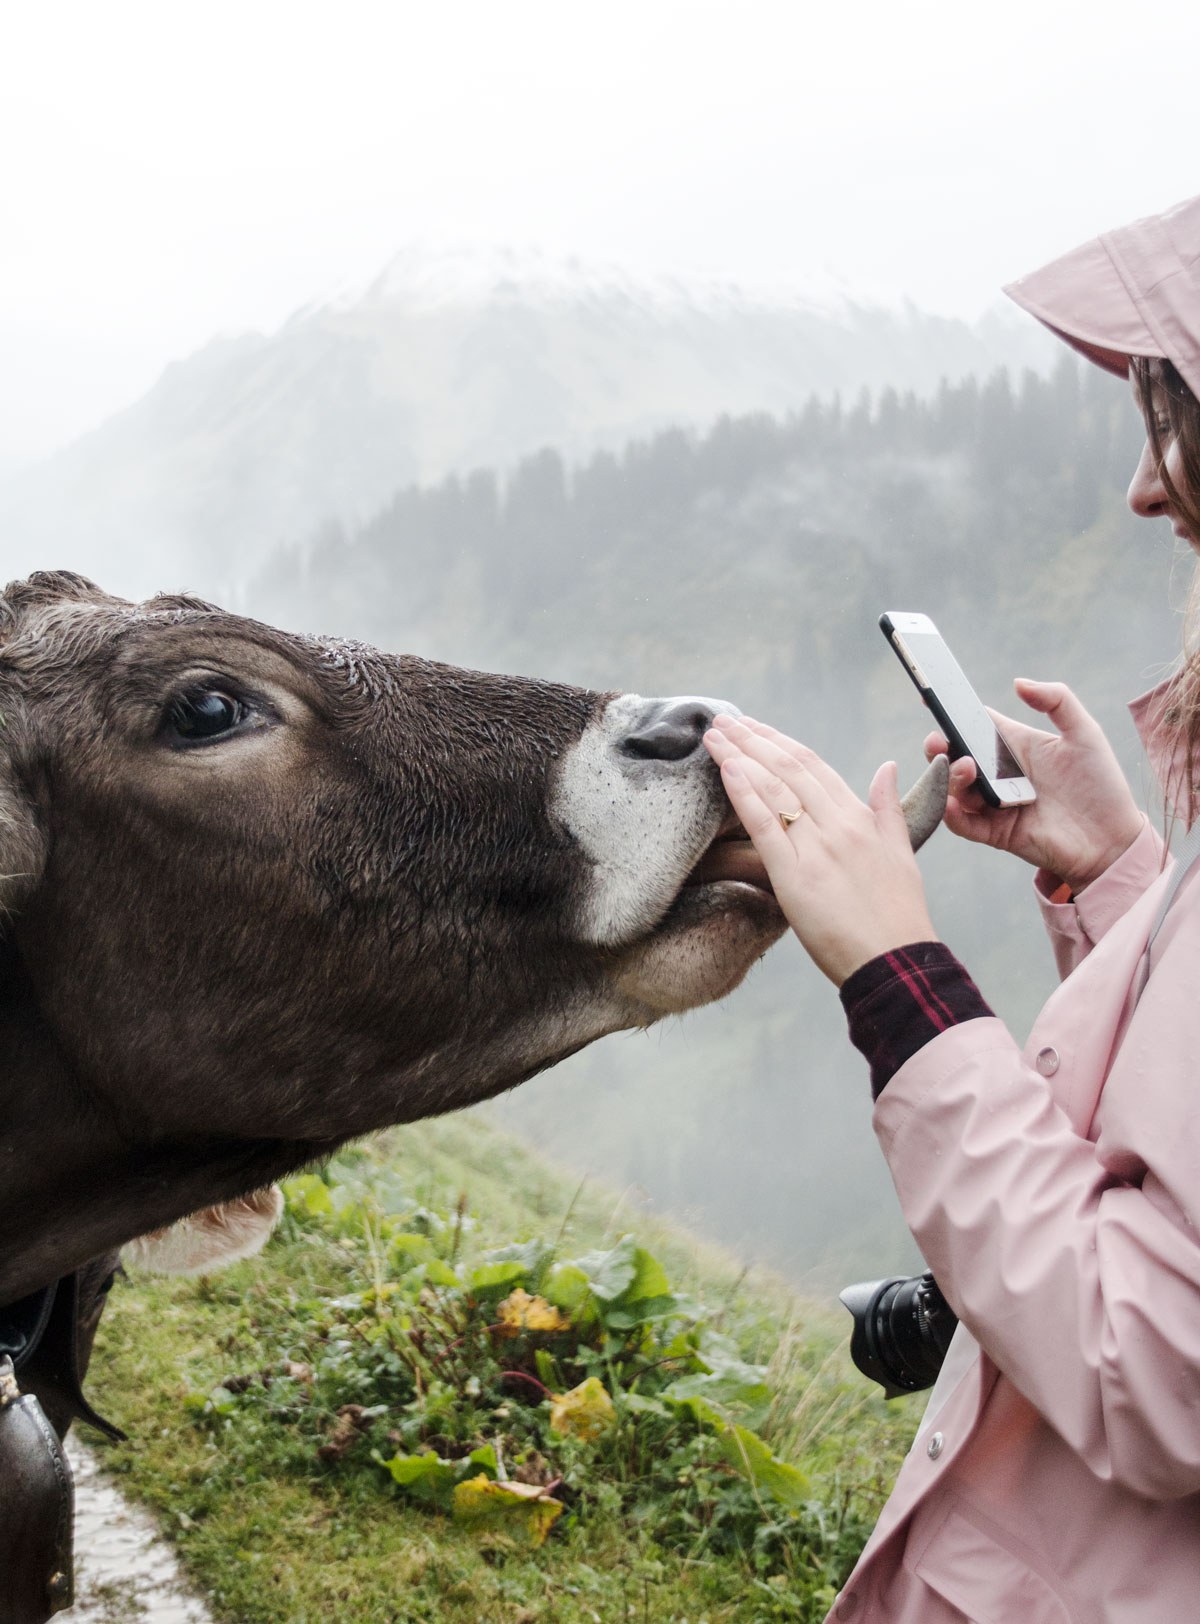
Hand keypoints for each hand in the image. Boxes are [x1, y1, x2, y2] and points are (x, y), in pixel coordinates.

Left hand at [703, 716, 935, 986]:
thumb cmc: (897, 914)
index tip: (754, 727)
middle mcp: (836, 825)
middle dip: (752, 740)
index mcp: (859, 817)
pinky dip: (744, 794)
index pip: (813, 765)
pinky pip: (764, 825)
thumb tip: (886, 767)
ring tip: (715, 735)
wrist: (895, 961)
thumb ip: (887, 807)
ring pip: (772, 789)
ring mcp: (815, 848)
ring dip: (739, 756)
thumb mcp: (901, 851)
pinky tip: (725, 770)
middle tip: (722, 720)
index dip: (779, 742)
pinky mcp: (794, 876)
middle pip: (787, 768)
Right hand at [924, 679, 1141, 891]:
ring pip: (954, 788)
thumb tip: (1018, 682)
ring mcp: (993, 804)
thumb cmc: (1101, 784)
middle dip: (939, 747)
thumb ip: (1057, 700)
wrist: (1113, 838)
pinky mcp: (994, 833)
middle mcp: (997, 774)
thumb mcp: (1084, 733)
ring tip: (965, 767)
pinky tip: (951, 802)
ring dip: (950, 777)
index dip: (952, 714)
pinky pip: (962, 824)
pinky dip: (950, 813)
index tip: (931, 699)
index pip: (973, 725)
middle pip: (954, 756)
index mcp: (1013, 746)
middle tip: (938, 741)